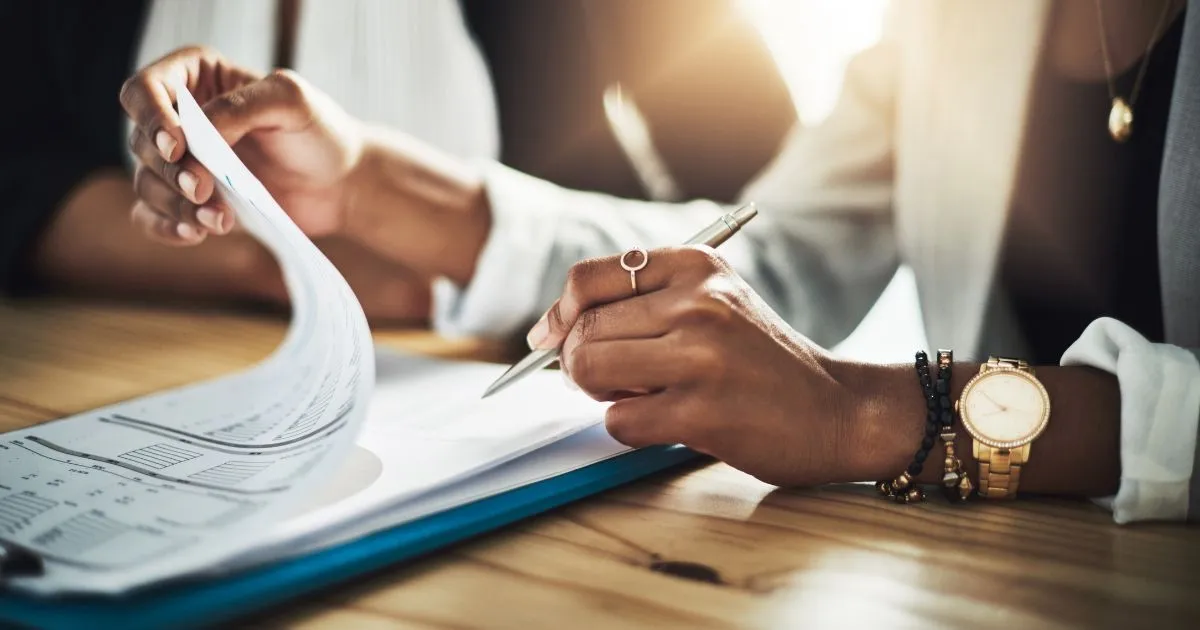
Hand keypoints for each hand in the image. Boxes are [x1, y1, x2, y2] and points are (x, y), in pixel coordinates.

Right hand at [120, 46, 364, 243]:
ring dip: (175, 204)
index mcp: (198, 78)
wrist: (343, 184)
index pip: (143, 90)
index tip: (179, 146)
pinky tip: (196, 233)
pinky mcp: (192, 200)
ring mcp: (185, 162)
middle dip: (168, 169)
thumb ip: (240, 106)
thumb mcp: (292, 101)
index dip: (152, 118)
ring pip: (146, 182)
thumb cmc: (322, 133)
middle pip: (140, 141)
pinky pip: (153, 216)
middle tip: (202, 188)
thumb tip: (193, 133)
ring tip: (219, 219)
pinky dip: (167, 227)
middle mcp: (182, 118)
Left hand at [526, 246, 860, 486]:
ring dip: (597, 393)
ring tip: (632, 397)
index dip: (559, 313)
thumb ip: (645, 302)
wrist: (839, 410)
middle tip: (601, 381)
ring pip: (590, 370)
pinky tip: (665, 423)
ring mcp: (701, 358)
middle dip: (575, 362)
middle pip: (583, 329)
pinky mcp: (702, 413)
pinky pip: (619, 421)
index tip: (550, 338)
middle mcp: (698, 303)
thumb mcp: (715, 302)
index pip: (588, 278)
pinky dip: (628, 428)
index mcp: (696, 266)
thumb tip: (552, 330)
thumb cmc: (764, 361)